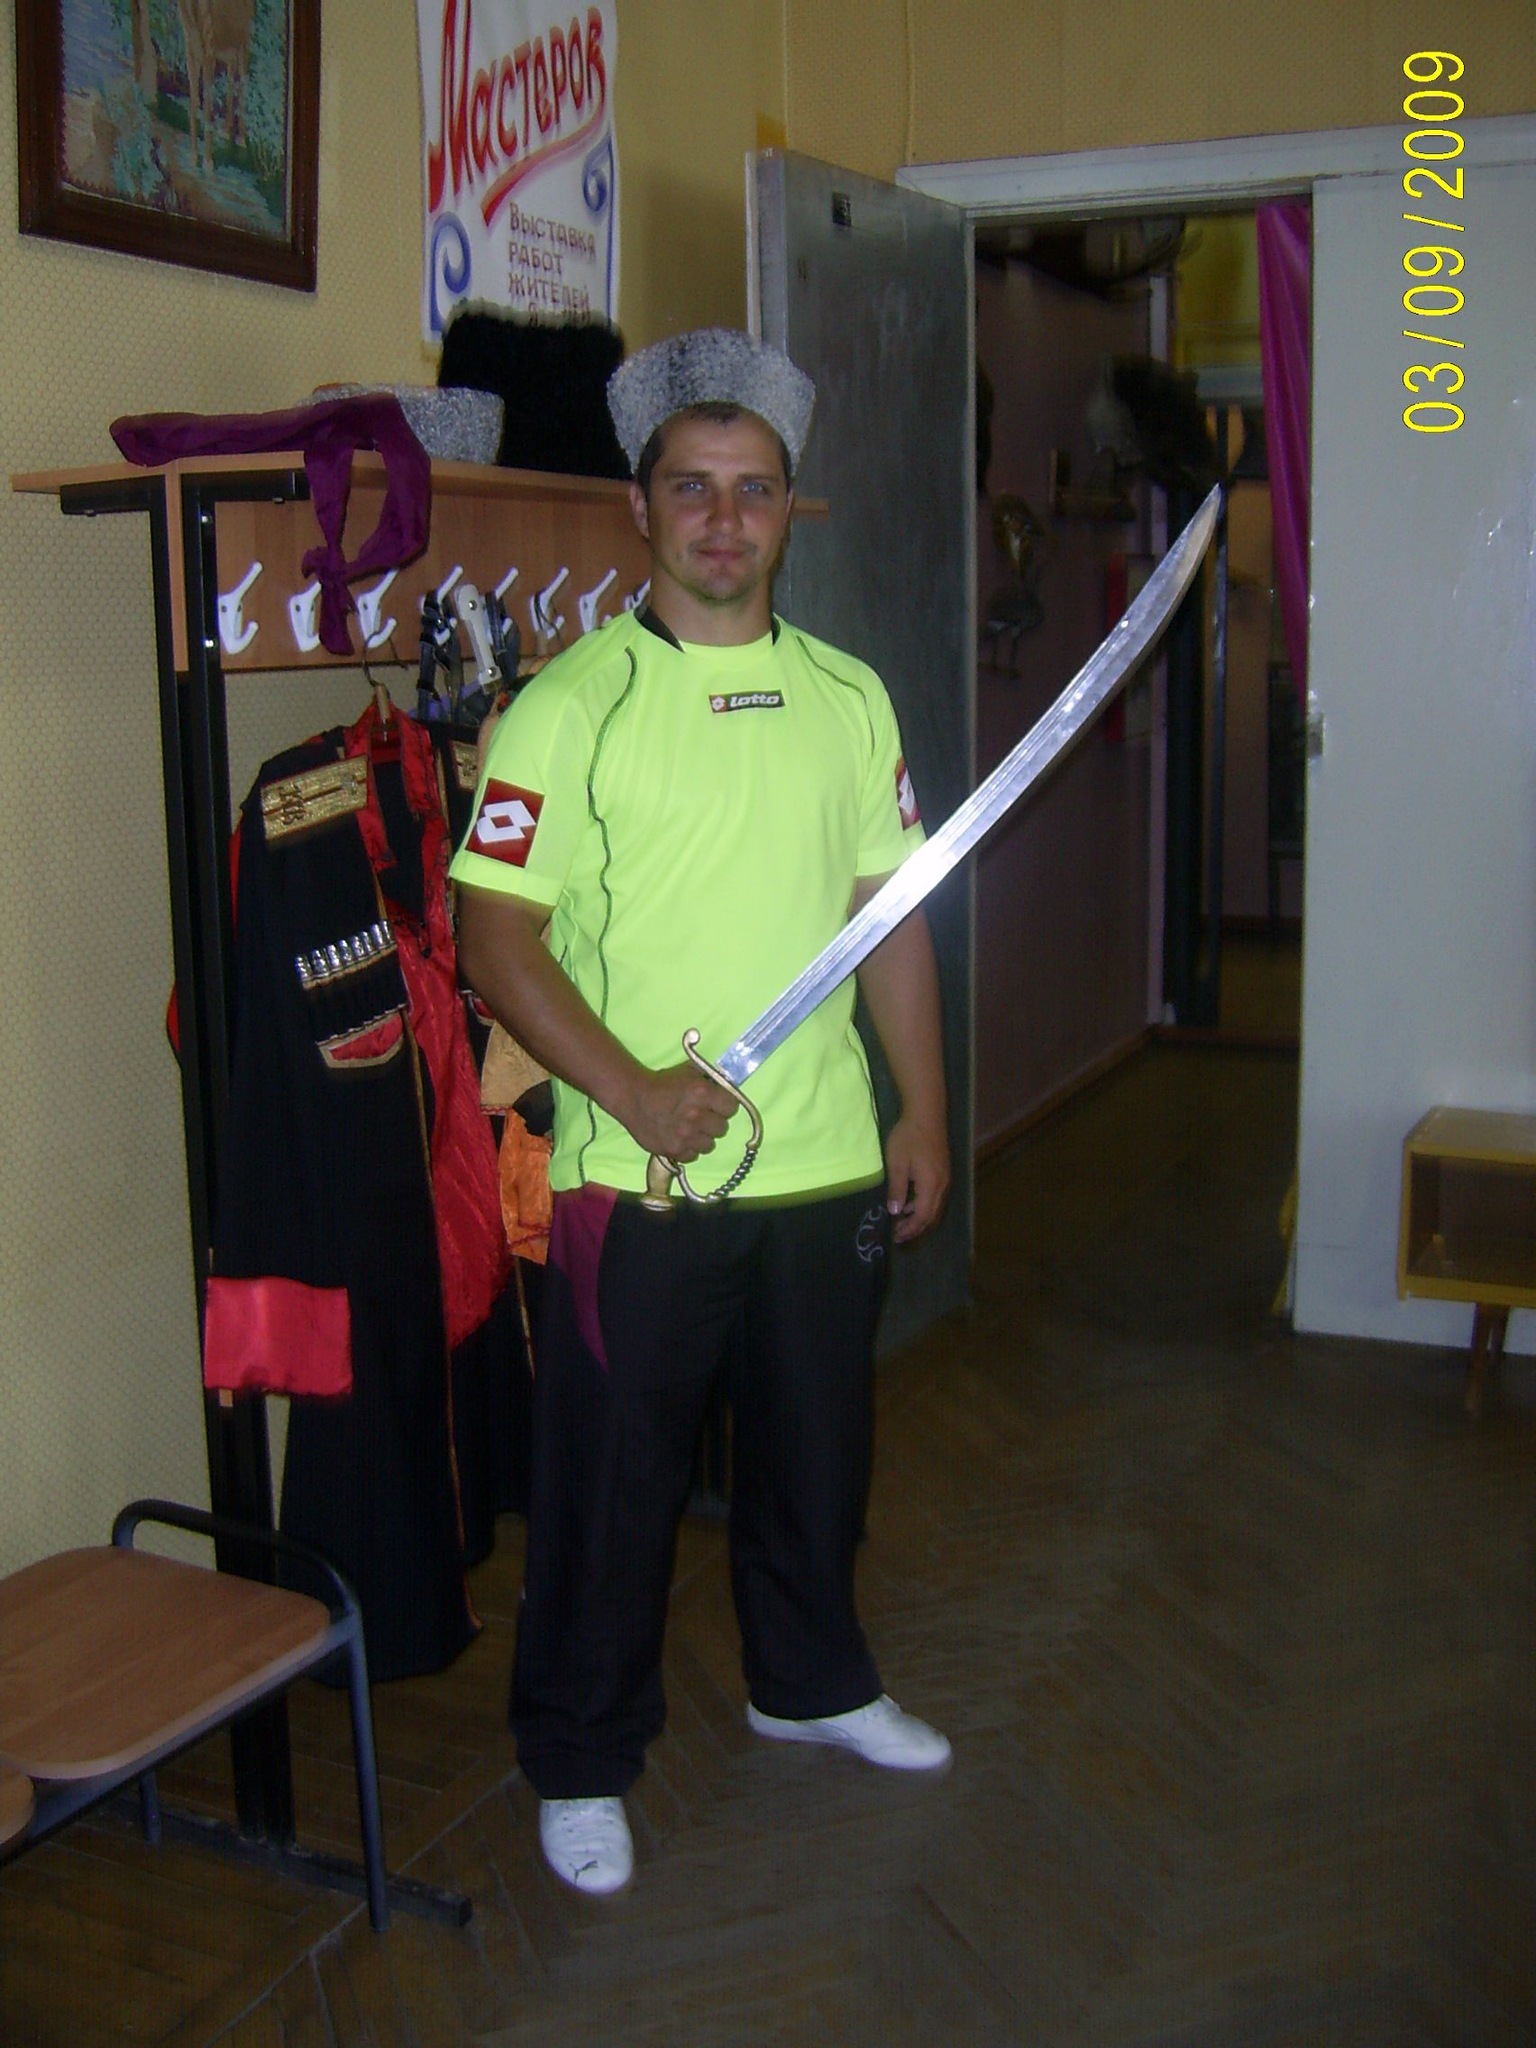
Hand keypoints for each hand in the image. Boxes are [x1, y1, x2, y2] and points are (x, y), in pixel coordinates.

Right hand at [621, 1062, 736, 1162]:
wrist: (633, 1098)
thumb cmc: (662, 1083)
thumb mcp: (688, 1071)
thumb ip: (710, 1078)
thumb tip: (728, 1085)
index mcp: (701, 1093)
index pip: (732, 1107)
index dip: (725, 1105)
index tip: (718, 1105)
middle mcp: (695, 1116)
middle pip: (722, 1128)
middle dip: (714, 1122)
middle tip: (703, 1117)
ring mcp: (684, 1135)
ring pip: (710, 1145)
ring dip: (703, 1137)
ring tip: (691, 1129)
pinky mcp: (673, 1149)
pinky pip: (693, 1155)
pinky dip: (689, 1149)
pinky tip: (681, 1138)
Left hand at [884, 1114, 949, 1243]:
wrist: (926, 1114)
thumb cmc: (908, 1137)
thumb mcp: (897, 1163)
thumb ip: (897, 1189)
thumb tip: (895, 1212)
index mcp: (931, 1185)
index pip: (923, 1216)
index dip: (910, 1229)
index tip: (897, 1237)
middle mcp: (942, 1185)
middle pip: (932, 1215)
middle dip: (916, 1228)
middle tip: (899, 1235)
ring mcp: (945, 1177)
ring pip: (934, 1206)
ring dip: (920, 1217)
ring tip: (902, 1221)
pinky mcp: (943, 1170)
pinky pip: (935, 1196)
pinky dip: (923, 1205)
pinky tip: (910, 1202)